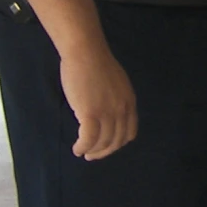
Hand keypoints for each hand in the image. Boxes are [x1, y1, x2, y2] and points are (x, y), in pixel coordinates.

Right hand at [59, 37, 137, 159]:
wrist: (85, 52)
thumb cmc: (96, 63)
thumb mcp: (116, 84)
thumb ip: (115, 100)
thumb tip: (107, 115)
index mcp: (129, 102)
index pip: (129, 132)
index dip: (117, 143)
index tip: (106, 146)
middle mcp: (122, 110)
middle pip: (116, 141)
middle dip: (104, 151)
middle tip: (92, 155)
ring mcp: (107, 112)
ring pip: (102, 142)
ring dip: (91, 151)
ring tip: (82, 152)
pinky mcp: (91, 113)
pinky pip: (88, 139)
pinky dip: (82, 147)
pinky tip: (76, 148)